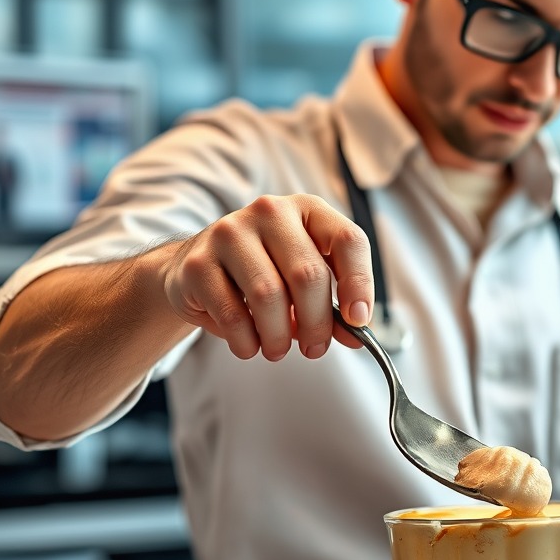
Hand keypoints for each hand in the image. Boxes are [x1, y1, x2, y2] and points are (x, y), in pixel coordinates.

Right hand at [160, 194, 372, 360]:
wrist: (200, 267)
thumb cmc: (265, 271)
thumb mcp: (305, 277)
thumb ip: (334, 304)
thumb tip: (357, 335)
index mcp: (308, 209)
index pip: (348, 239)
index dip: (359, 283)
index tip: (358, 321)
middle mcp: (270, 212)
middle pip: (308, 274)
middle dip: (316, 323)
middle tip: (314, 348)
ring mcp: (230, 233)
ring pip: (269, 296)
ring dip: (279, 336)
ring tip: (277, 350)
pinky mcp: (199, 263)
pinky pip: (233, 315)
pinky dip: (247, 341)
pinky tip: (249, 344)